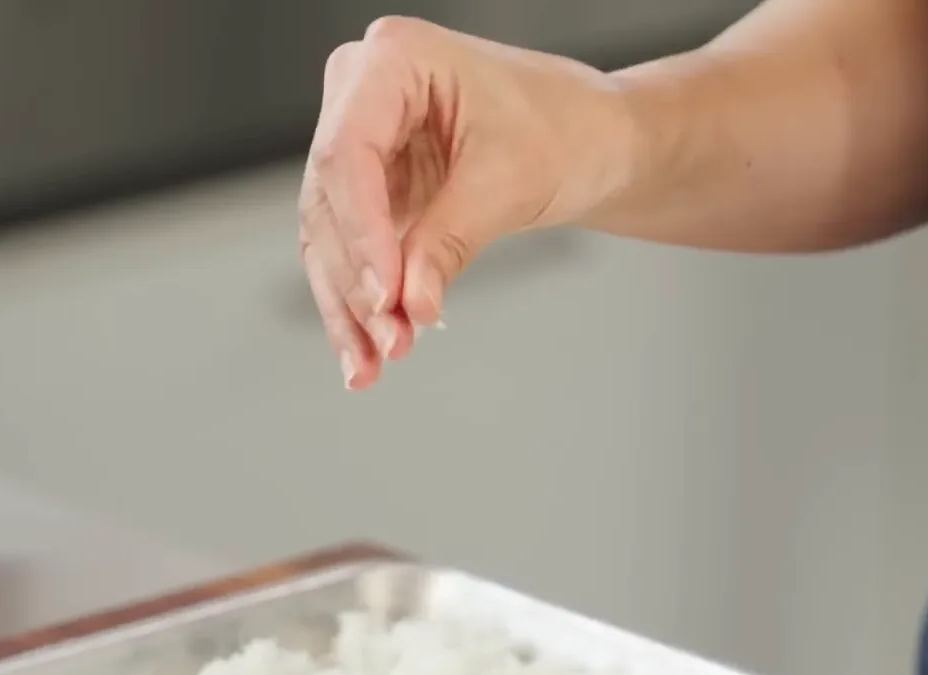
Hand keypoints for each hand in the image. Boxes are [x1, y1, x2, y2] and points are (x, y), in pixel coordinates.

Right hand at [301, 17, 634, 388]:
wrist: (598, 141)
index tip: (384, 294)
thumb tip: (409, 303)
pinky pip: (351, 251)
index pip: (349, 151)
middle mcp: (364, 92)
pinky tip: (364, 351)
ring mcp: (365, 142)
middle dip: (358, 281)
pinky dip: (361, 303)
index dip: (361, 231)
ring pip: (330, 235)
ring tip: (374, 361)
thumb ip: (449, 242)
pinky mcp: (374, 188)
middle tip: (390, 340)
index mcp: (396, 59)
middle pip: (330, 198)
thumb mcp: (510, 183)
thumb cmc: (569, 128)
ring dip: (350, 306)